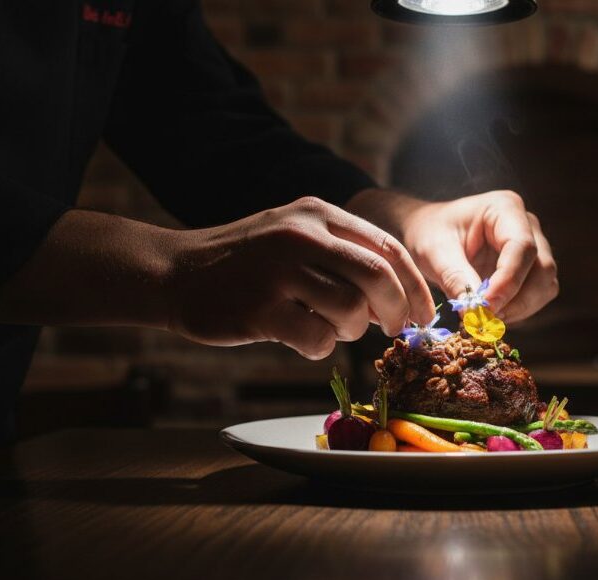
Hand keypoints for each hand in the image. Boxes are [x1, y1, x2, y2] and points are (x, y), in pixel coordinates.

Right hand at [169, 197, 435, 358]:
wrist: (174, 272)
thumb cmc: (246, 261)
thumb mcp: (294, 235)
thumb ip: (344, 255)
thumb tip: (398, 296)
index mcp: (318, 214)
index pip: (388, 248)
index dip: (415, 286)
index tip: (423, 314)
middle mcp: (301, 236)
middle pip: (377, 277)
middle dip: (396, 310)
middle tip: (394, 331)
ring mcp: (278, 272)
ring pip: (350, 310)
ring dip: (351, 330)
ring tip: (329, 327)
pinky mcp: (258, 310)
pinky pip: (317, 339)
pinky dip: (320, 347)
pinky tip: (302, 338)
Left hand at [348, 189, 557, 321]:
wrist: (429, 233)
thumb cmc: (430, 233)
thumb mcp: (434, 252)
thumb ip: (455, 278)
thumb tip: (475, 312)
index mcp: (505, 208)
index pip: (522, 247)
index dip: (508, 281)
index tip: (486, 308)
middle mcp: (527, 225)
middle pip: (542, 268)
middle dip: (517, 300)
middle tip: (484, 319)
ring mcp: (534, 247)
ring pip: (545, 285)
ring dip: (519, 308)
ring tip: (485, 317)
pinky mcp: (530, 269)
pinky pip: (537, 295)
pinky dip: (518, 310)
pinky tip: (491, 313)